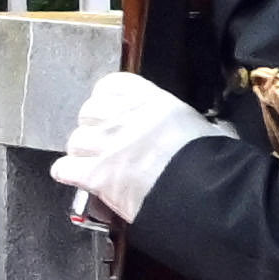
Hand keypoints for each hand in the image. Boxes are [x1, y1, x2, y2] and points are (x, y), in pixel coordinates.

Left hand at [58, 67, 219, 228]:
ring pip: (75, 140)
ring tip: (94, 164)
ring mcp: (108, 146)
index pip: (112, 85)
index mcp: (152, 102)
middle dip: (93, 127)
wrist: (208, 194)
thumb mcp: (202, 128)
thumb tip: (191, 130)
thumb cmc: (214, 163)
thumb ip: (180, 124)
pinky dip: (67, 174)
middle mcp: (124, 118)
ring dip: (82, 153)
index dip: (106, 99)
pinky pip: (64, 168)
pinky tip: (78, 179)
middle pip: (88, 113)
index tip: (109, 111)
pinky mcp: (97, 175)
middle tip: (104, 142)